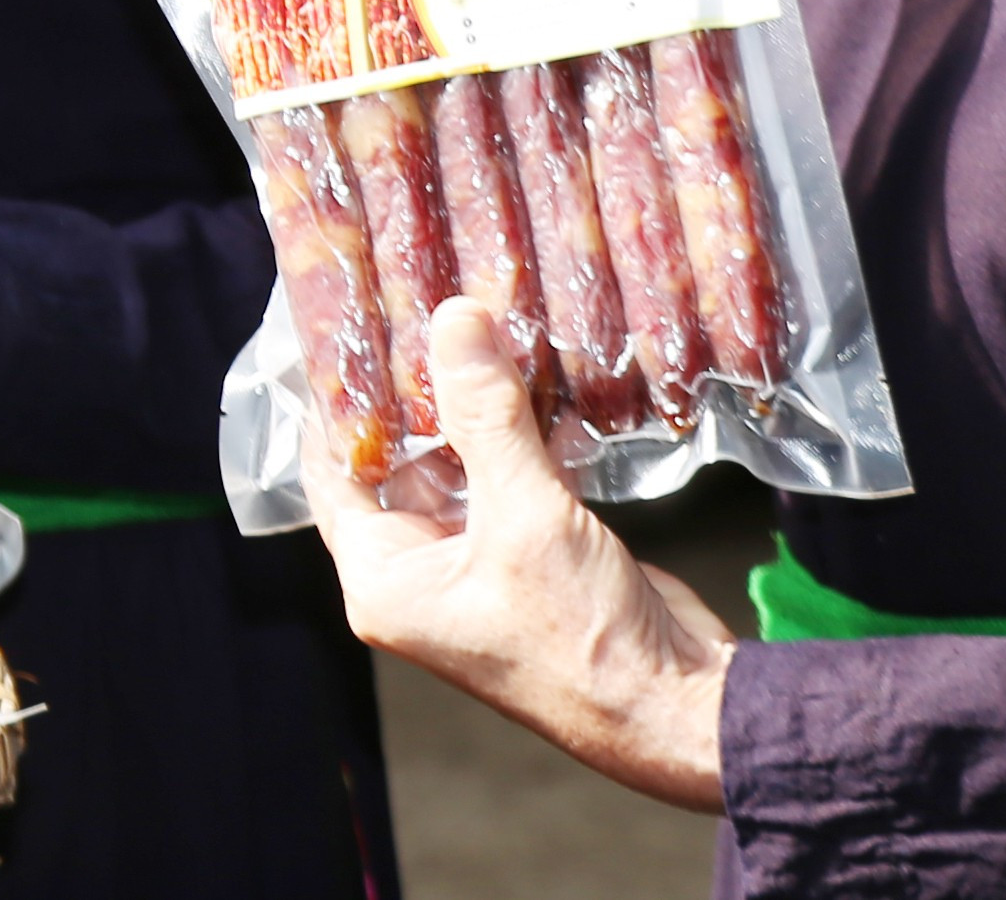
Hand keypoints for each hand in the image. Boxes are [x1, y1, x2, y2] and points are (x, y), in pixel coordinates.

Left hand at [317, 299, 735, 811]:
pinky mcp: (529, 548)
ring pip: (457, 461)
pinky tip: (532, 366)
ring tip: (476, 316)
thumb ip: (486, 414)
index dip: (335, 399)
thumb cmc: (579, 638)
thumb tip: (453, 318)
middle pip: (395, 459)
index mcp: (384, 579)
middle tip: (419, 301)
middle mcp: (418, 571)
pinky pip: (507, 473)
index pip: (332, 470)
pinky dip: (518, 428)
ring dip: (472, 402)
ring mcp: (475, 560)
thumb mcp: (524, 515)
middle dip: (412, 388)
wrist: (673, 704)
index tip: (343, 324)